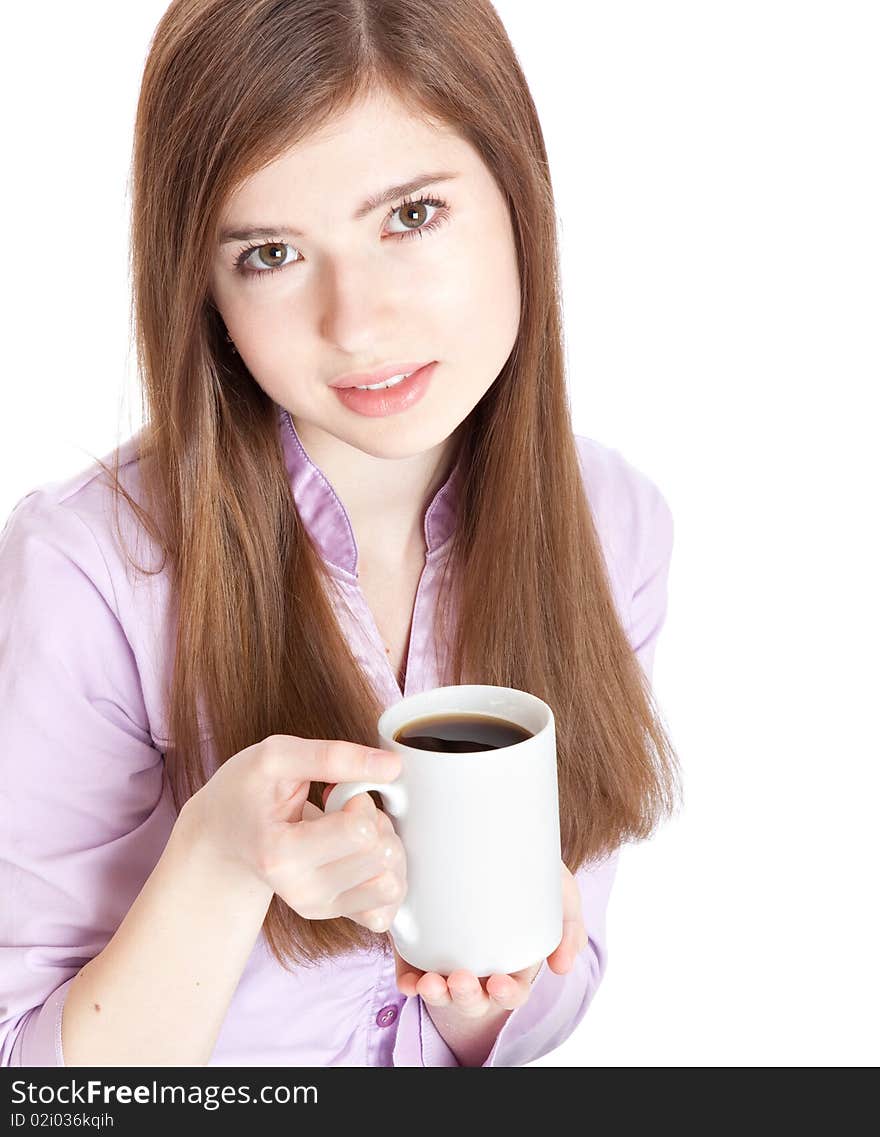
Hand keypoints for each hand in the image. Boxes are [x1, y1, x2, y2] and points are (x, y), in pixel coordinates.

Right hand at [181, 735, 405, 932]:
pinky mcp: (335, 916)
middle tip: (347, 812)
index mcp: (281, 855)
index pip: (360, 832)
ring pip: (391, 884)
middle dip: (376, 823)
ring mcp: (318, 908)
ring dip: (384, 849)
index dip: (360, 801)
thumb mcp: (277, 757)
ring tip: (353, 833)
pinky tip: (365, 858)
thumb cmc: (248, 790)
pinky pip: (387, 912)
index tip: (338, 794)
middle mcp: (300, 892)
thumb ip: (333, 756)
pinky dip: (388, 878)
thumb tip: (392, 766)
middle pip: (382, 856)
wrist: (226, 833)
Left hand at [391, 861, 588, 1014]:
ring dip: (434, 995)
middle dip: (466, 997)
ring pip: (440, 990)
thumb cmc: (531, 874)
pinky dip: (408, 982)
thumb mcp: (560, 894)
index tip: (498, 983)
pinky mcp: (417, 943)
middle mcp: (478, 965)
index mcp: (513, 962)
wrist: (489, 837)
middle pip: (473, 998)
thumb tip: (563, 966)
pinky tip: (408, 981)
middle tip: (460, 979)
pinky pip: (410, 972)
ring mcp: (446, 957)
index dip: (506, 995)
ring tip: (429, 982)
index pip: (511, 992)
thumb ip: (570, 926)